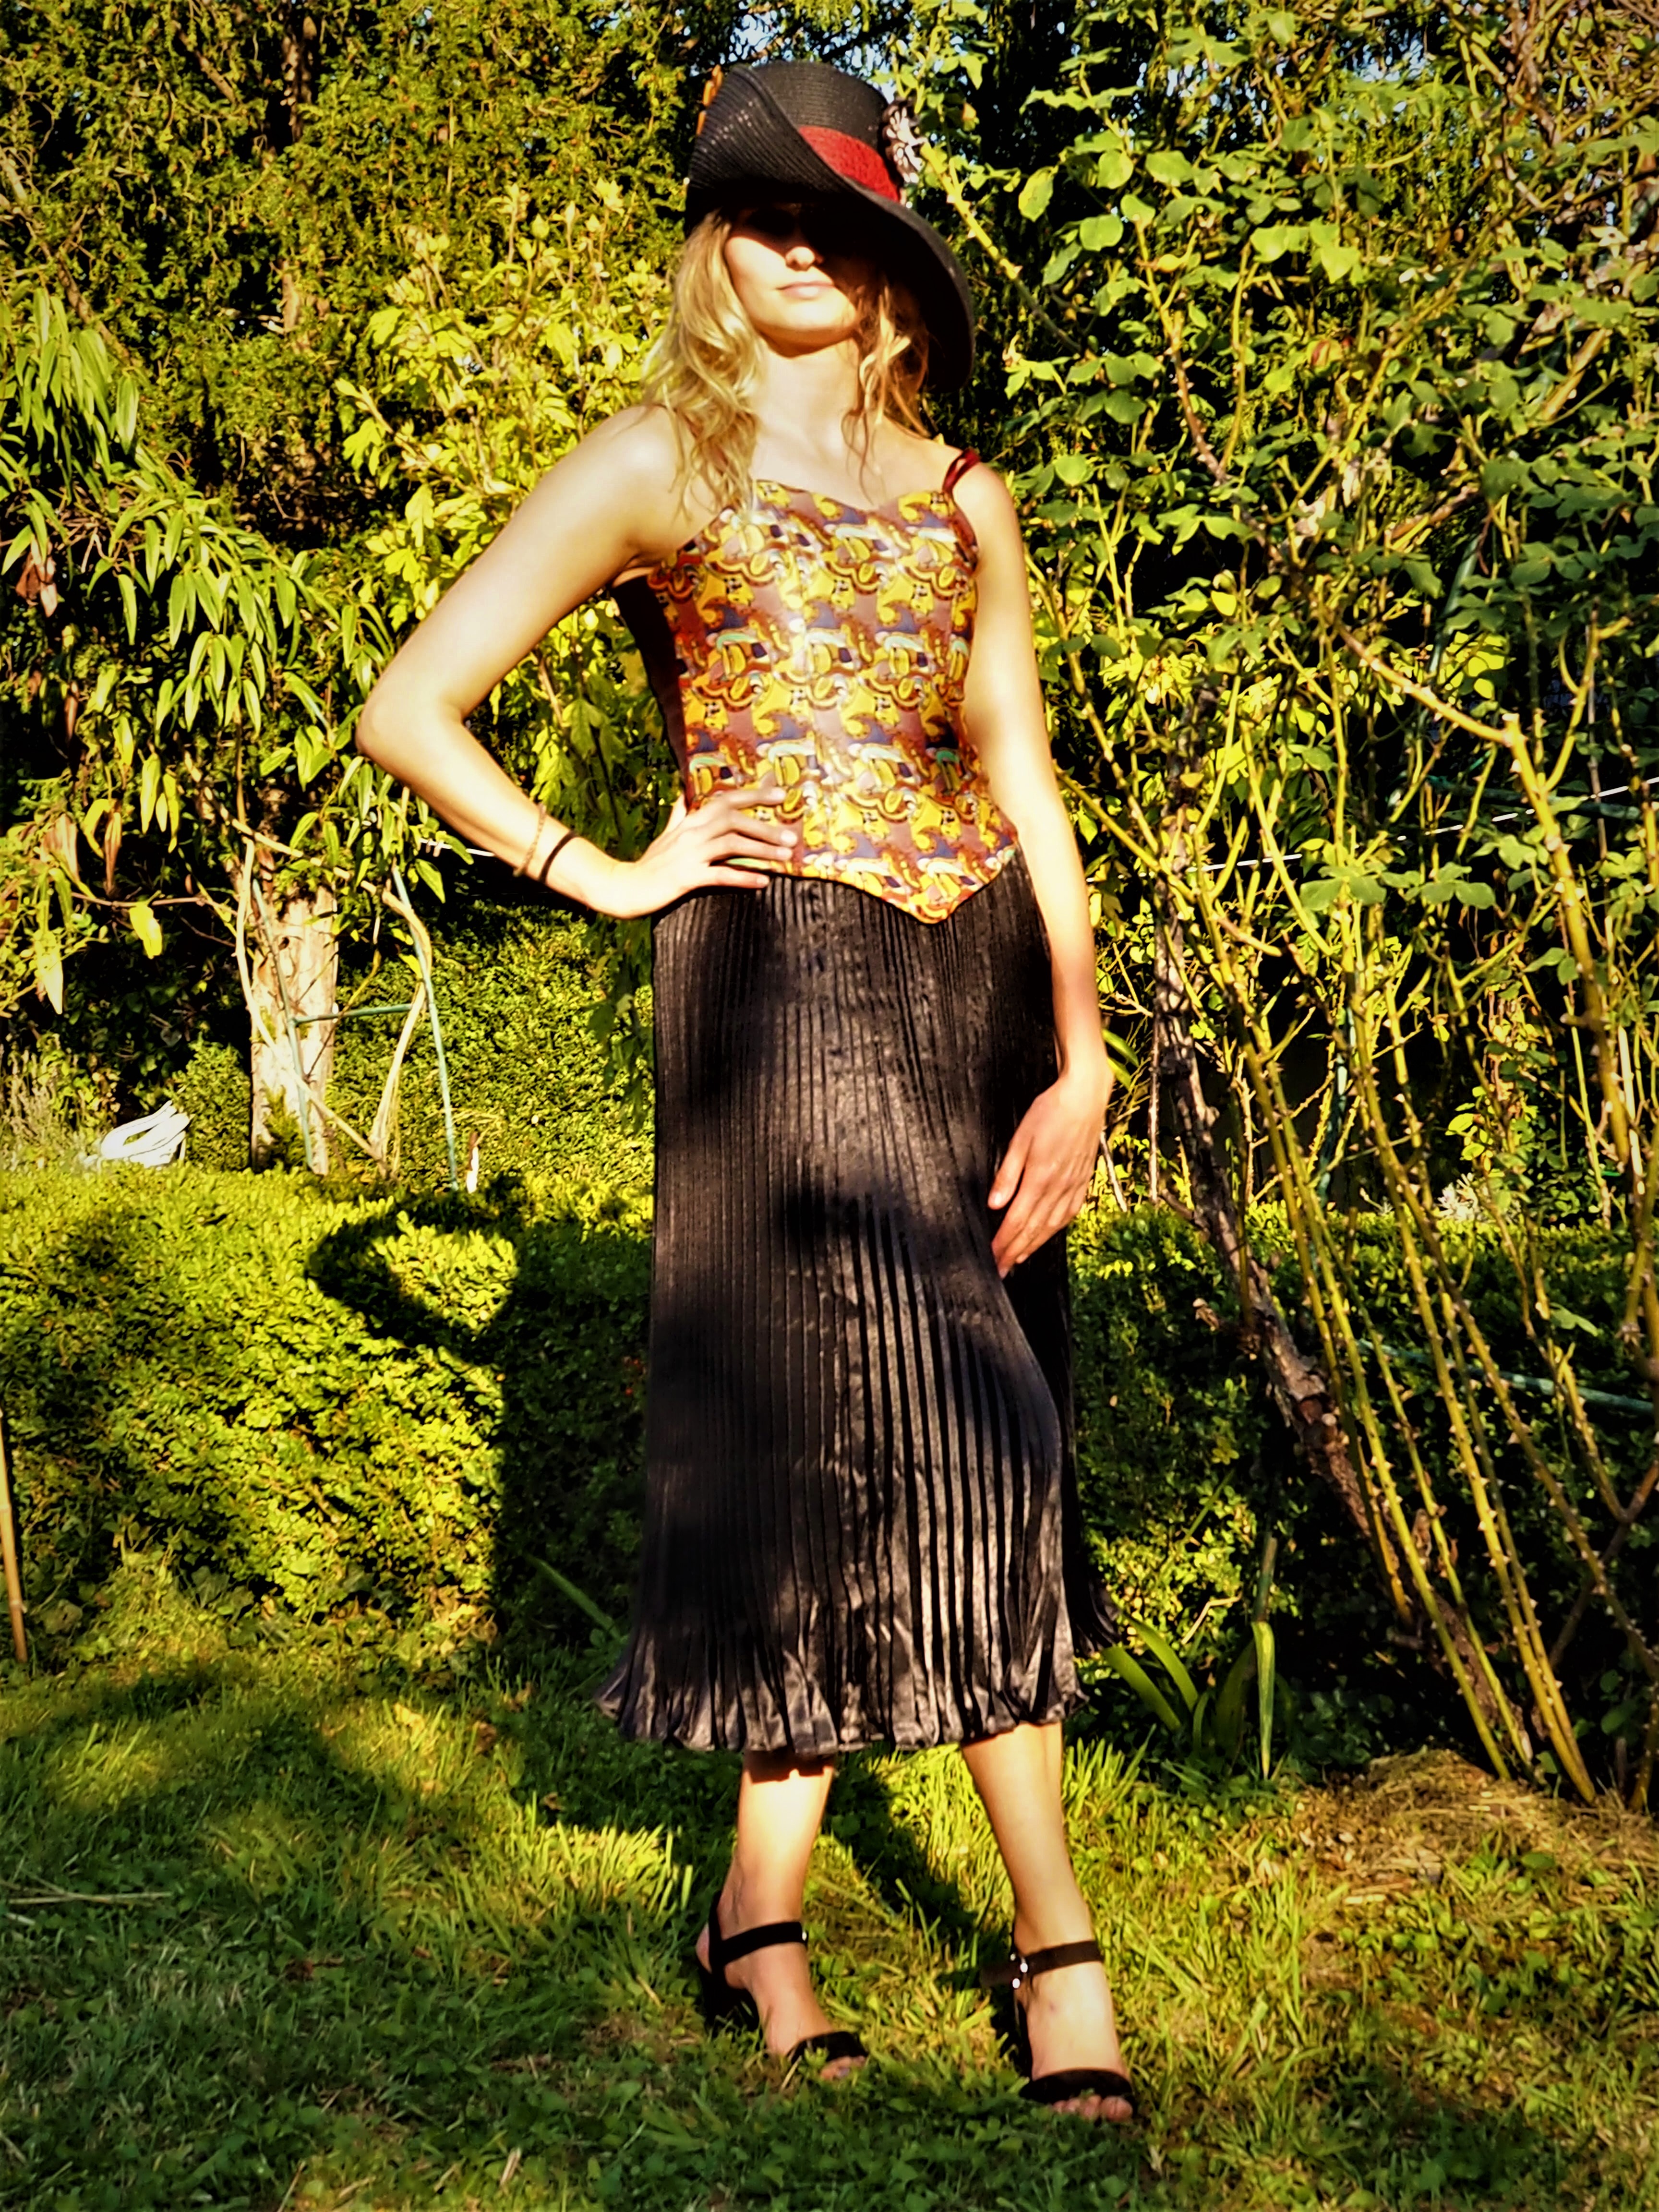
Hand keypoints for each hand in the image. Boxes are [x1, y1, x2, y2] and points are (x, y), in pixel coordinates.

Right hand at [594, 777, 797, 917]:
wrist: (626, 886)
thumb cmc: (651, 862)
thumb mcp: (666, 833)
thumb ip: (679, 814)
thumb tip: (683, 795)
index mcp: (690, 820)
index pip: (725, 800)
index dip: (754, 796)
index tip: (780, 796)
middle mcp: (692, 832)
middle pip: (734, 820)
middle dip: (765, 827)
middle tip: (791, 837)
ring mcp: (689, 854)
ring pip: (732, 845)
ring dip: (761, 850)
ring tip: (785, 858)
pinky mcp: (687, 877)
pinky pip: (720, 875)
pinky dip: (743, 878)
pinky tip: (763, 882)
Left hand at [989, 1062, 1112, 1277]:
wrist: (1086, 1097)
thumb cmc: (1050, 1112)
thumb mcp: (1020, 1139)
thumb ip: (1007, 1174)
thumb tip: (995, 1205)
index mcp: (1040, 1178)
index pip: (1017, 1220)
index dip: (1003, 1243)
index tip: (991, 1258)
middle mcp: (1059, 1188)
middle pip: (1033, 1229)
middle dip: (1015, 1252)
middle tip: (1001, 1269)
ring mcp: (1074, 1186)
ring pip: (1052, 1225)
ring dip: (1034, 1245)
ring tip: (1019, 1258)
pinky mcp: (1083, 1181)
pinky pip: (1069, 1213)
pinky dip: (1056, 1230)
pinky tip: (1047, 1235)